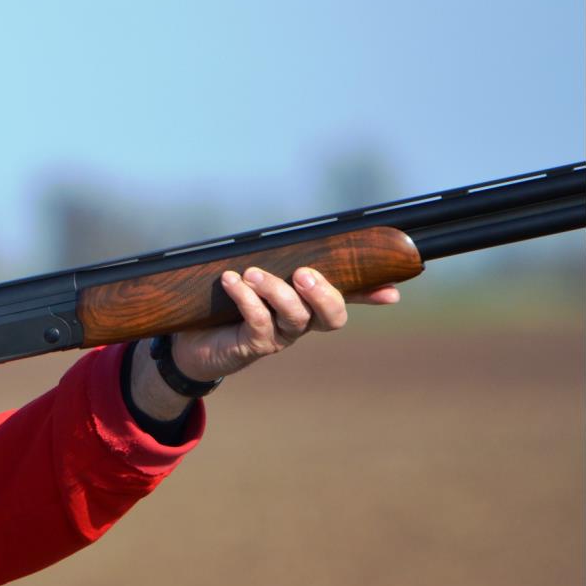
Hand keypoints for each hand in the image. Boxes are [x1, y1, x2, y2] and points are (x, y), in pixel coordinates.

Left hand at [171, 265, 399, 381]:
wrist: (192, 338)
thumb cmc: (226, 302)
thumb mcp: (252, 278)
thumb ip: (274, 262)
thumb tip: (297, 240)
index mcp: (306, 304)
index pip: (347, 298)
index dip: (370, 295)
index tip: (393, 290)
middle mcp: (299, 323)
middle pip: (331, 316)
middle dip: (322, 293)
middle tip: (303, 272)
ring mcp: (278, 337)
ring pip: (294, 317)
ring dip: (276, 291)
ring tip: (252, 273)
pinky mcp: (252, 345)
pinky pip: (258, 322)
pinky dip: (246, 299)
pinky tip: (231, 281)